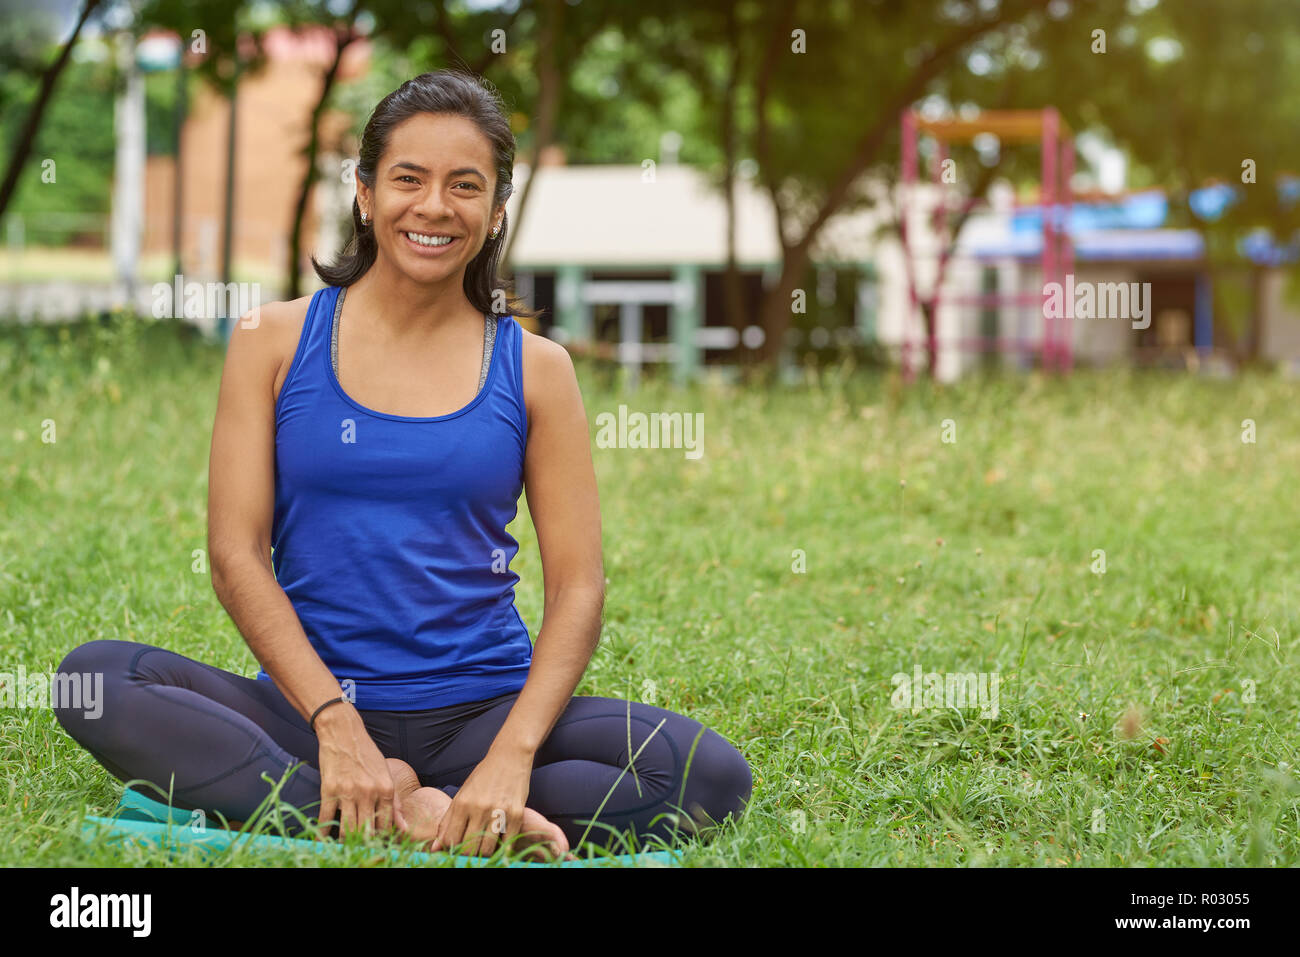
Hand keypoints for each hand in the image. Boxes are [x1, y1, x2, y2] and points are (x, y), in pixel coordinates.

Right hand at [314, 703, 407, 839]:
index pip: (386, 825)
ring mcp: (348, 791)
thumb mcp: (386, 776)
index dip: (381, 840)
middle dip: (363, 844)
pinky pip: (325, 818)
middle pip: (366, 830)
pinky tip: (321, 839)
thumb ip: (395, 804)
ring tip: (344, 847)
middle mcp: (369, 792)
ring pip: (347, 828)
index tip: (376, 847)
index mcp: (386, 789)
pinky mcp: (329, 789)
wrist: (343, 732)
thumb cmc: (367, 755)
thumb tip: (403, 829)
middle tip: (360, 850)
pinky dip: (322, 832)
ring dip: (344, 841)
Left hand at [429, 748, 532, 856]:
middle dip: (467, 854)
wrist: (510, 757)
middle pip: (468, 848)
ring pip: (487, 850)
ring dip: (484, 853)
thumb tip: (435, 848)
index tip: (455, 849)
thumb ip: (447, 822)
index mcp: (462, 803)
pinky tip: (499, 841)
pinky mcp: (516, 814)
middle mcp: (479, 808)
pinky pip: (507, 843)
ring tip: (484, 846)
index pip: (450, 840)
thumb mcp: (461, 795)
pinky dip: (502, 847)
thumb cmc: (483, 777)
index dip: (450, 849)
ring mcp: (499, 812)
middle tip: (471, 851)